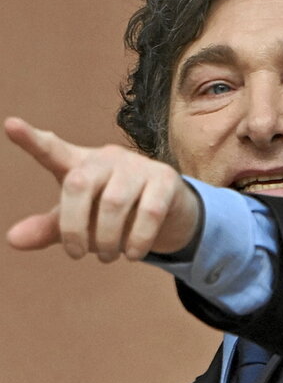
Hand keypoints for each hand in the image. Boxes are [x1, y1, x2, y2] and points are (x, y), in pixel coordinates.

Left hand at [5, 117, 200, 262]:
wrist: (167, 212)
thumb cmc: (112, 213)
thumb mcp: (79, 220)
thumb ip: (49, 228)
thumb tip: (12, 239)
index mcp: (80, 165)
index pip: (52, 150)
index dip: (31, 140)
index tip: (11, 125)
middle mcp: (107, 158)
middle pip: (78, 184)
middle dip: (73, 228)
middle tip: (76, 255)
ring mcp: (138, 166)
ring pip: (113, 202)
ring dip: (107, 240)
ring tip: (109, 257)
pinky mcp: (165, 179)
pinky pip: (149, 212)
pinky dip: (137, 240)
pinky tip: (132, 254)